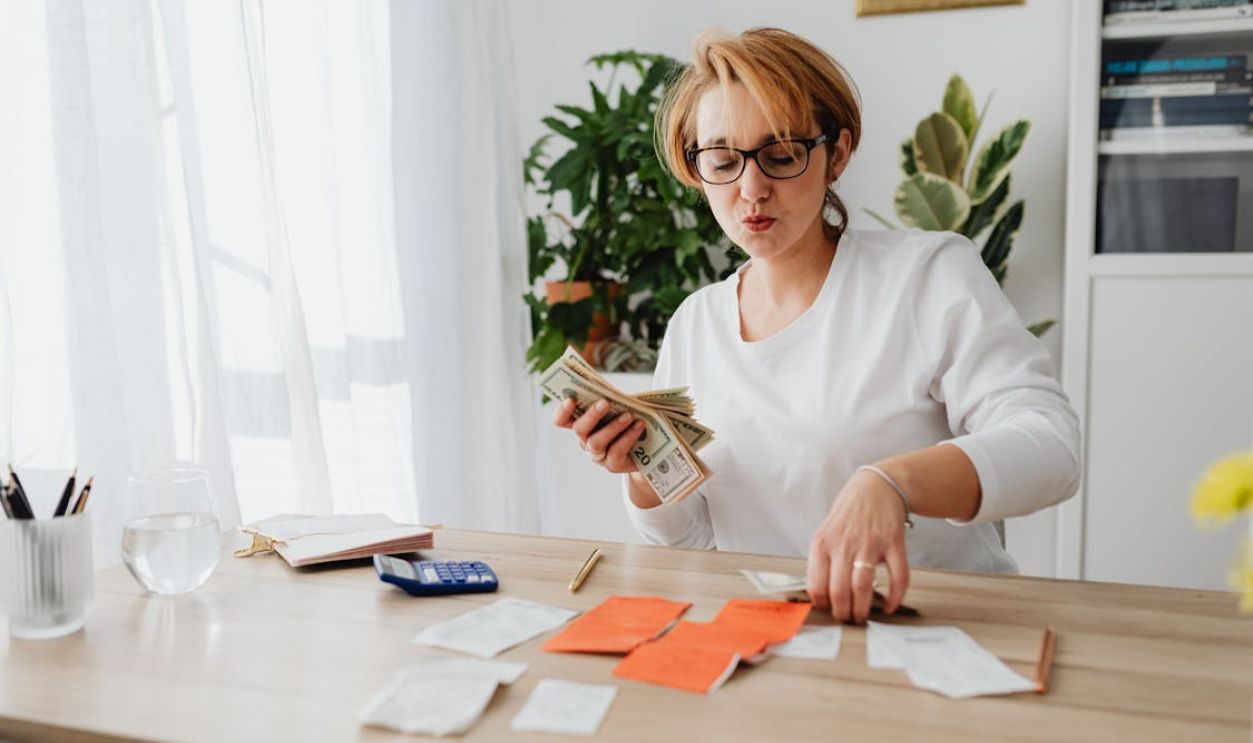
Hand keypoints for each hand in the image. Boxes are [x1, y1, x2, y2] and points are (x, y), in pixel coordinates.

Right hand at [552, 397, 645, 473]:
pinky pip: (616, 451)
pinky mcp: (613, 465)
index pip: (561, 420)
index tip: (570, 400)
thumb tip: (612, 392)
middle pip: (579, 430)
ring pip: (596, 443)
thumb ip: (611, 400)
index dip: (562, 411)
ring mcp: (597, 455)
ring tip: (628, 415)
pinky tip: (639, 425)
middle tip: (605, 402)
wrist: (647, 447)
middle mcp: (585, 440)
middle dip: (591, 416)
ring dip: (612, 427)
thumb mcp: (619, 407)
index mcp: (582, 423)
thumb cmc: (629, 420)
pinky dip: (628, 437)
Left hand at [806, 469, 909, 622]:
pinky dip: (895, 596)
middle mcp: (844, 544)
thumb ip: (822, 560)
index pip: (816, 585)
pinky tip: (889, 605)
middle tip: (847, 618)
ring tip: (863, 616)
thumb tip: (820, 594)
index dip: (822, 604)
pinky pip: (898, 576)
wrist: (876, 487)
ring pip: (863, 586)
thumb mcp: (825, 532)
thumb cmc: (849, 513)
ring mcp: (869, 543)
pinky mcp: (893, 543)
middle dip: (843, 613)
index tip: (828, 610)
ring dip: (863, 608)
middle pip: (839, 590)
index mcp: (822, 543)